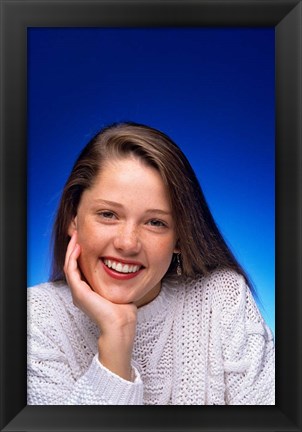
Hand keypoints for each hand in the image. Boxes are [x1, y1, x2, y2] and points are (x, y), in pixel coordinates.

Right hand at [64, 231, 137, 380]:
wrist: (121, 325)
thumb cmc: (123, 310)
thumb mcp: (119, 289)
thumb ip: (119, 279)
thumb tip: (128, 268)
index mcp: (87, 291)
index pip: (80, 267)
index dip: (81, 252)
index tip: (87, 239)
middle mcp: (80, 292)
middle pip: (72, 264)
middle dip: (74, 247)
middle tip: (78, 233)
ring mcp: (77, 292)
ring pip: (68, 265)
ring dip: (71, 249)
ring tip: (77, 236)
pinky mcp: (78, 292)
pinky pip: (71, 270)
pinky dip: (73, 257)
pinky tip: (78, 246)